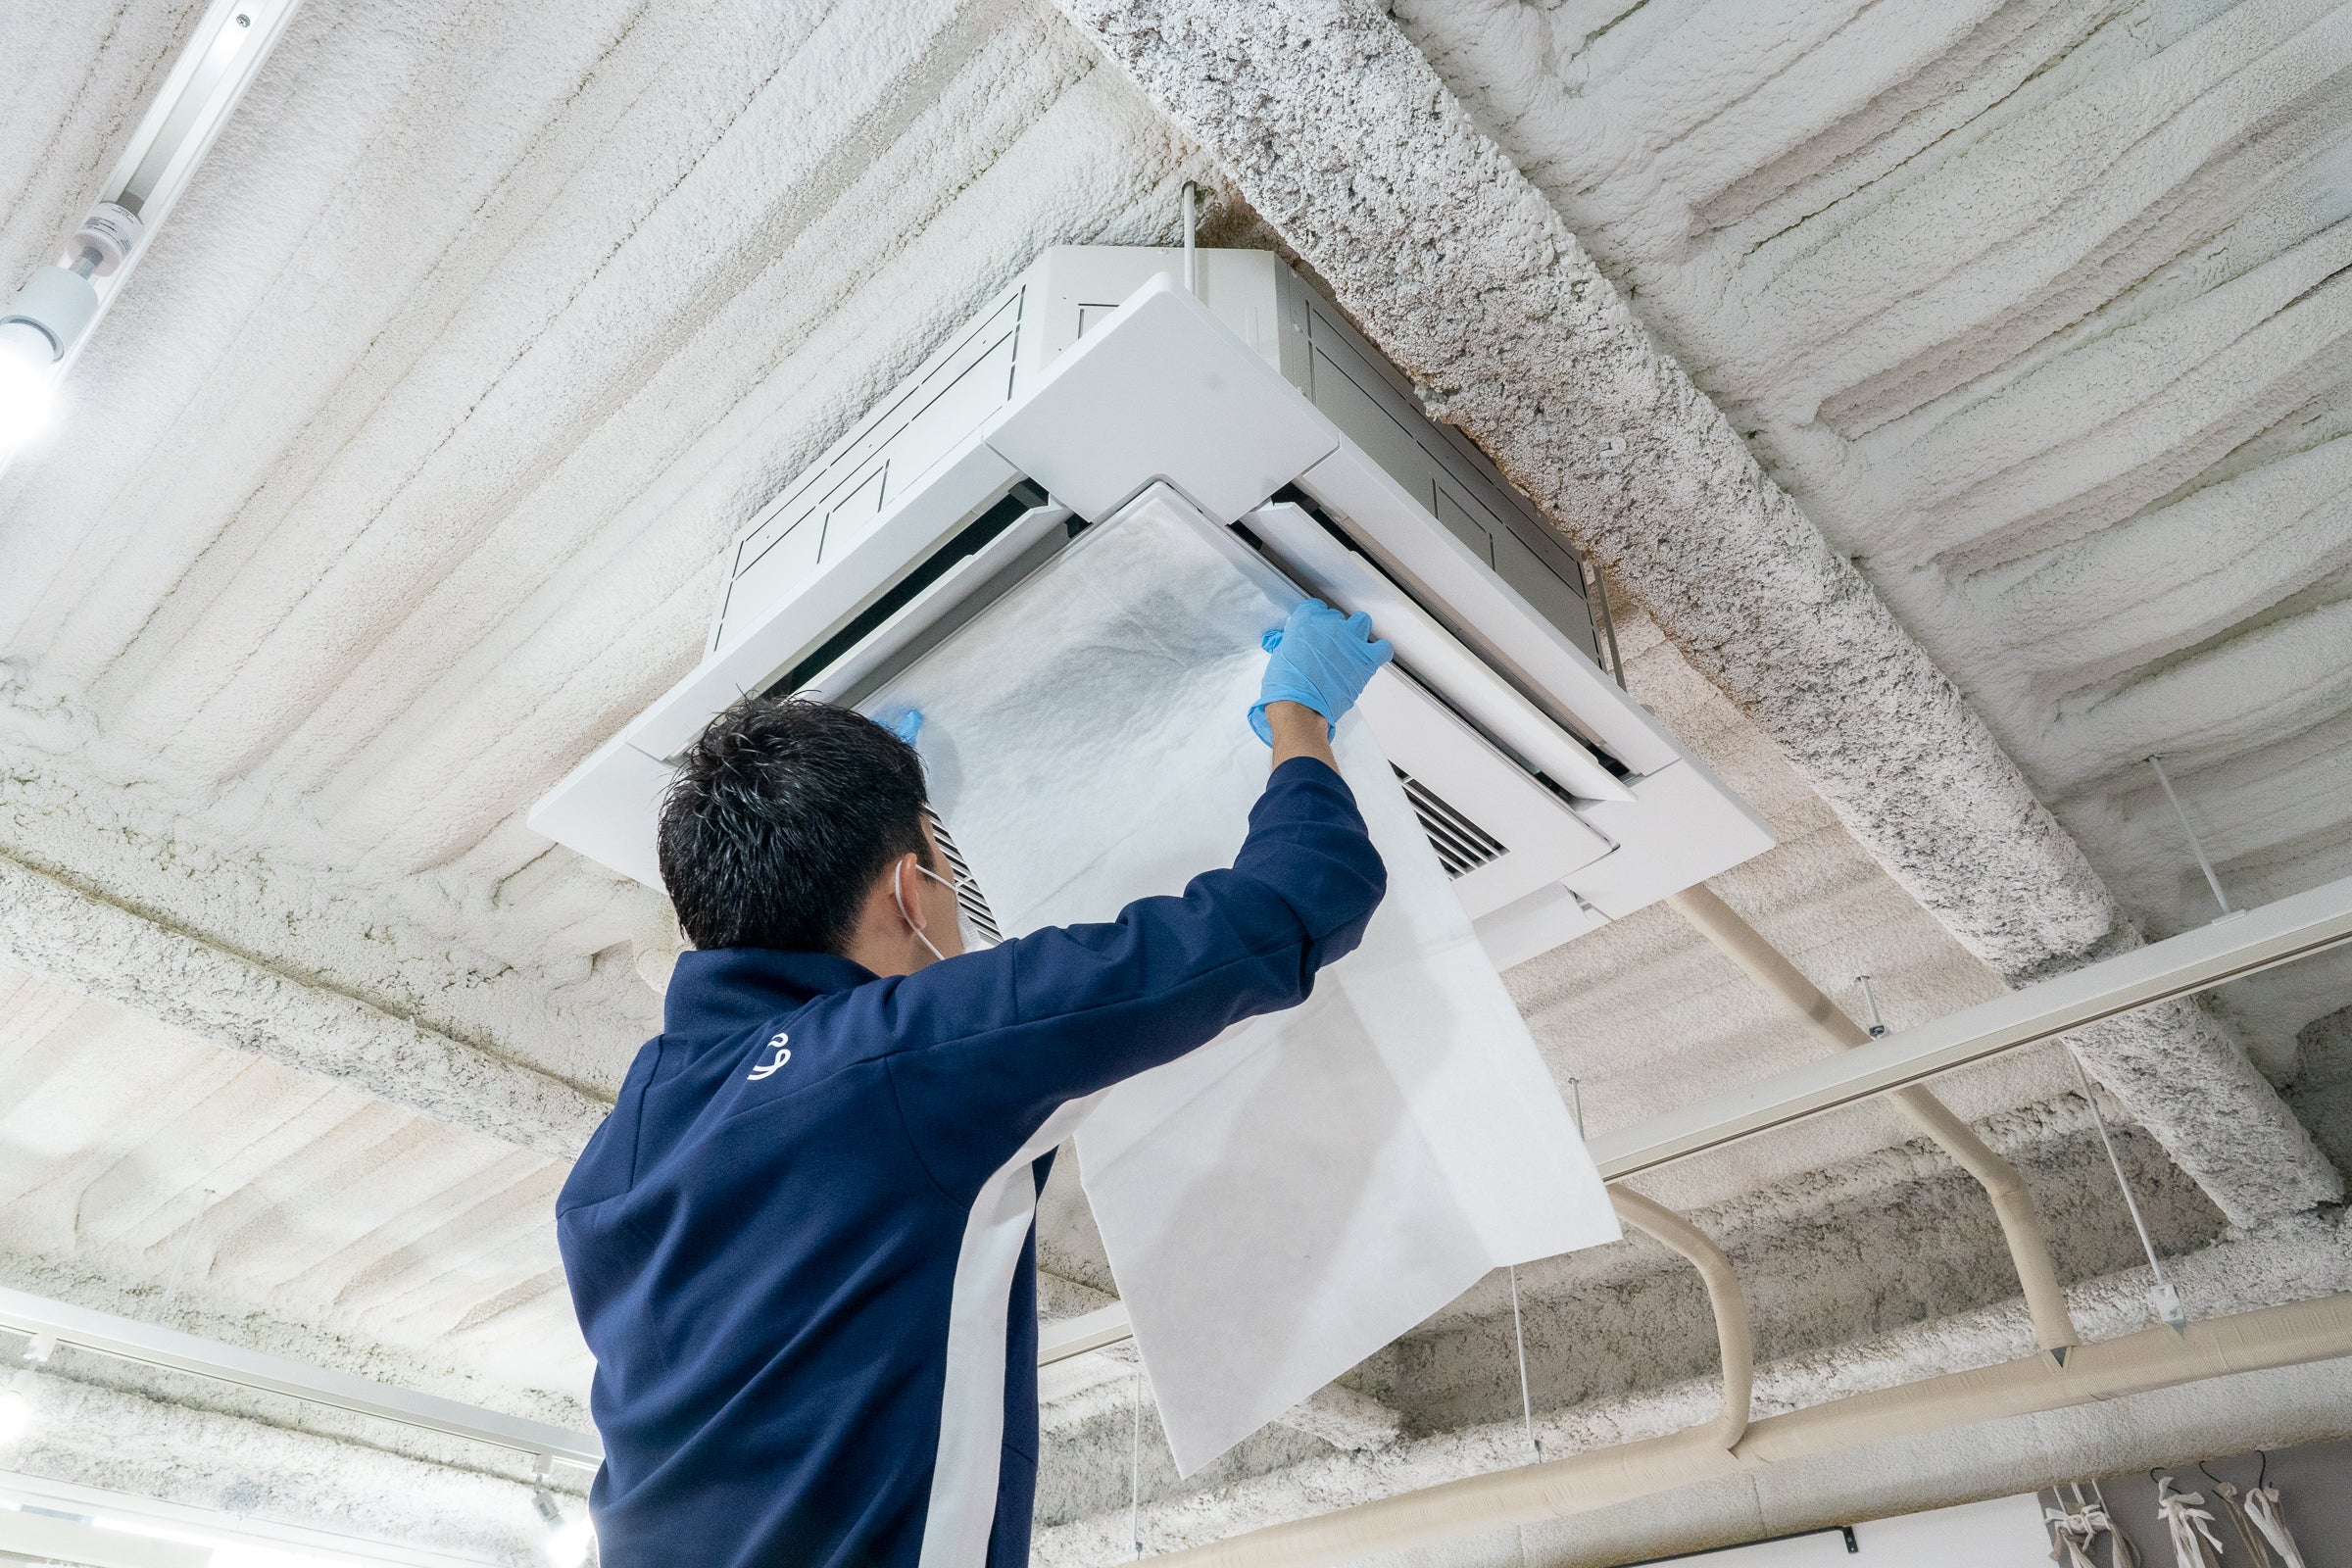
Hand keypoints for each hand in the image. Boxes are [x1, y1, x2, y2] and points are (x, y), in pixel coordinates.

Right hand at [1248, 600, 1393, 743]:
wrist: (1299, 706)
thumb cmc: (1286, 686)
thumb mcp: (1280, 655)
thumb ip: (1292, 643)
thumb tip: (1294, 645)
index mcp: (1307, 620)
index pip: (1316, 607)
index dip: (1316, 620)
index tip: (1315, 631)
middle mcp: (1330, 624)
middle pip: (1338, 617)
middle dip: (1334, 632)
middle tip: (1329, 648)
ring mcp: (1350, 639)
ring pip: (1362, 622)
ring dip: (1357, 633)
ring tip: (1351, 648)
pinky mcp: (1365, 659)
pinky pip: (1382, 648)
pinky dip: (1379, 651)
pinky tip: (1370, 657)